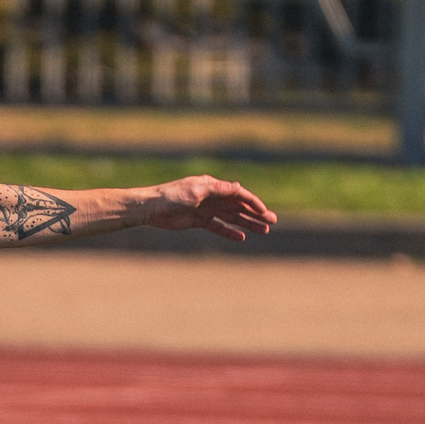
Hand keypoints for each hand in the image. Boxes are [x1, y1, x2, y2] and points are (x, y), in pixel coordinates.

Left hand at [144, 176, 276, 241]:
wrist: (152, 208)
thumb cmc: (172, 196)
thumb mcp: (197, 191)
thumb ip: (218, 190)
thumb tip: (238, 187)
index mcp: (213, 186)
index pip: (239, 194)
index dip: (253, 203)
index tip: (265, 212)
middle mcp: (212, 196)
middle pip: (239, 206)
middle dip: (256, 213)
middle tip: (272, 222)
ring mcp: (206, 209)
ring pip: (232, 217)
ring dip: (247, 223)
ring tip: (264, 230)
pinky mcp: (199, 220)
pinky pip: (218, 227)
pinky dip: (229, 232)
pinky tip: (241, 237)